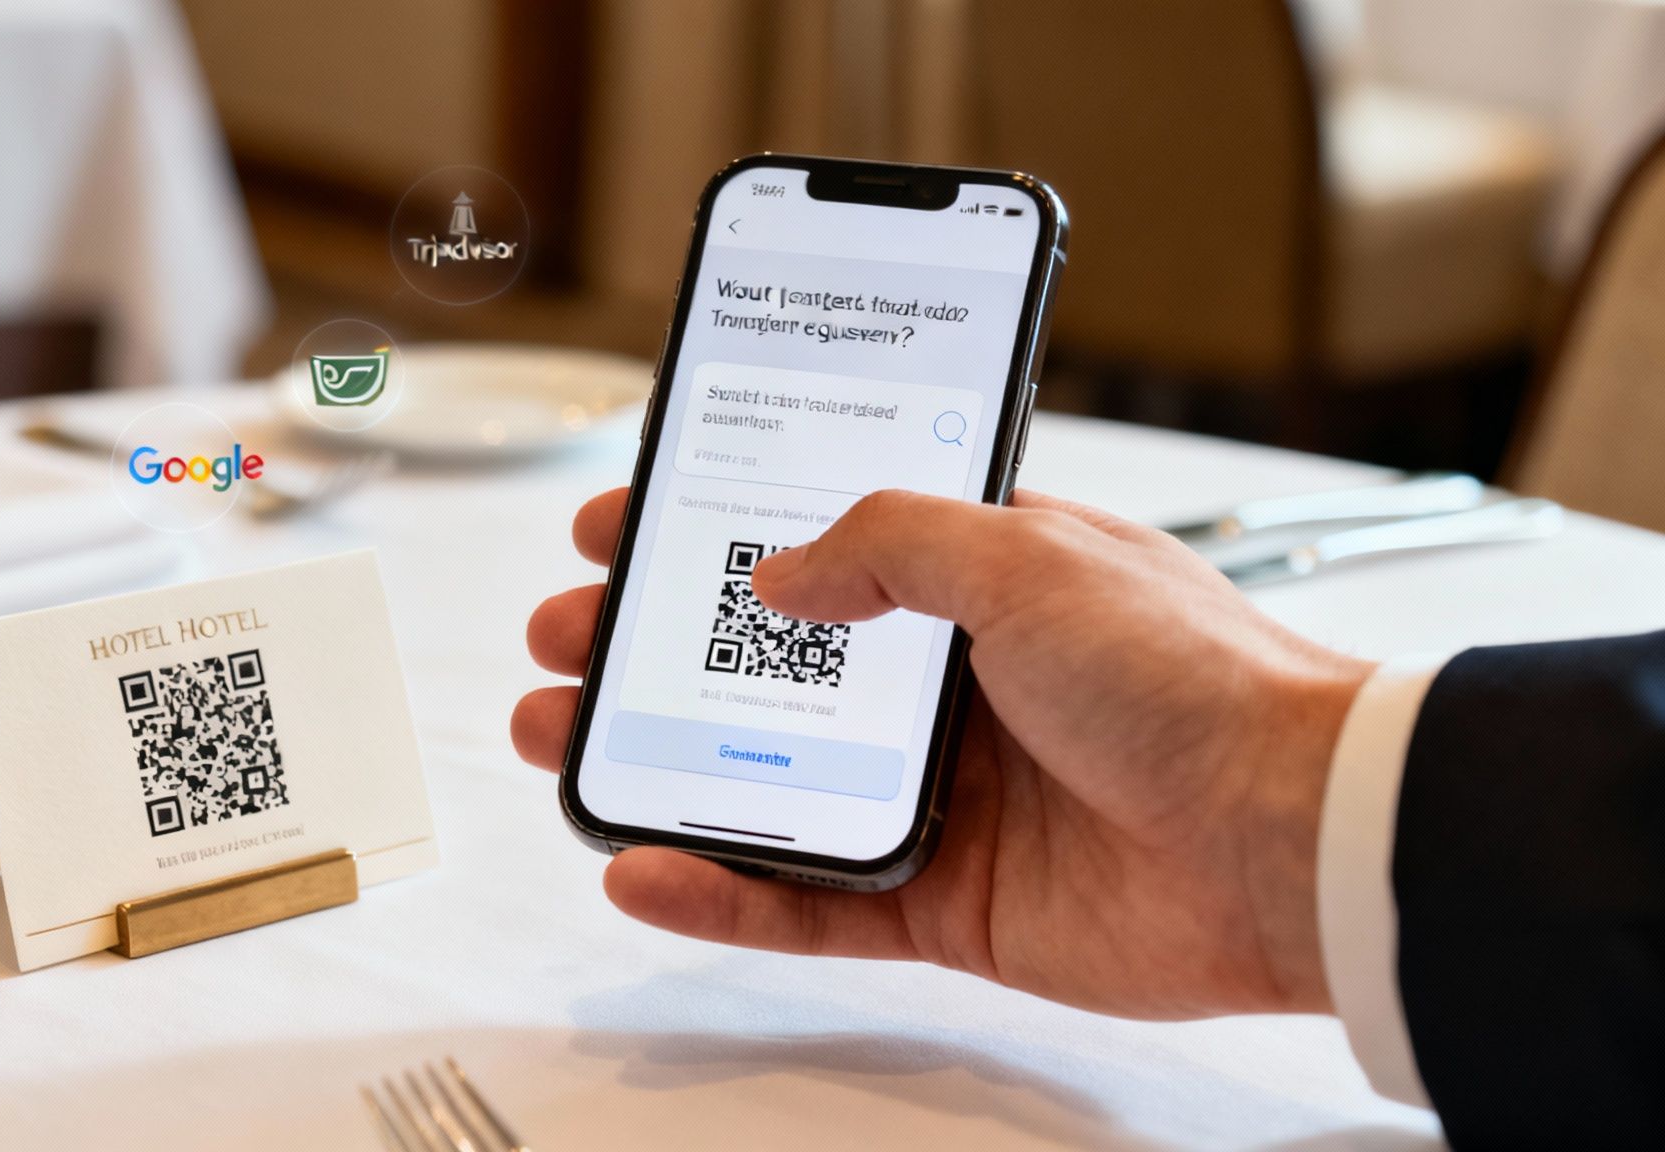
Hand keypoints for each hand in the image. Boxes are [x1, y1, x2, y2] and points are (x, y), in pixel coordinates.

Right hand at [513, 487, 1374, 1019]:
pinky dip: (720, 892)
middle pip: (764, 671)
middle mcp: (950, 686)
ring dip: (657, 766)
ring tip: (565, 743)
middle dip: (654, 652)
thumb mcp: (1026, 554)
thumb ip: (889, 545)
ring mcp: (941, 797)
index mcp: (978, 583)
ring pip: (764, 785)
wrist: (1289, 839)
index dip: (712, 536)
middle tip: (570, 640)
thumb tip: (782, 576)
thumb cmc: (1194, 680)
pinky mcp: (943, 902)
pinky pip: (806, 901)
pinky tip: (645, 866)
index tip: (622, 529)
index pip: (814, 549)